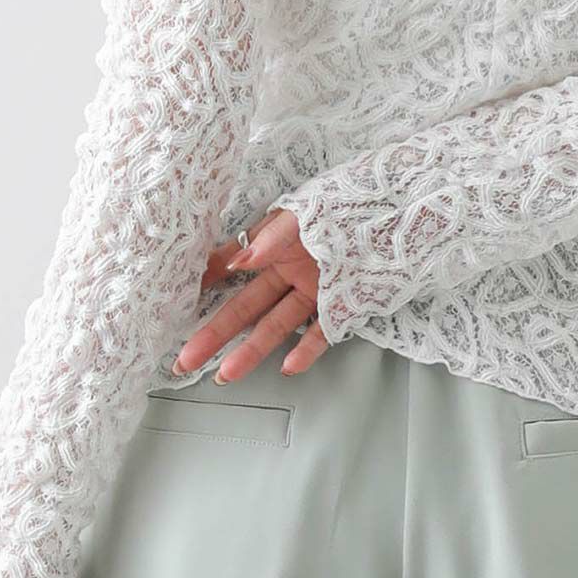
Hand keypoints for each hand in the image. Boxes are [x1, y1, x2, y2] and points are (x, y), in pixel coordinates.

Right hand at [175, 206, 331, 381]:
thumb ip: (270, 239)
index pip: (230, 266)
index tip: (177, 305)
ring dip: (251, 350)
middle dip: (214, 333)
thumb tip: (237, 262)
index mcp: (276, 243)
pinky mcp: (343, 304)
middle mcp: (290, 269)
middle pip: (246, 306)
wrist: (401, 208)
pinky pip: (322, 332)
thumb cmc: (348, 201)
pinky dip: (307, 351)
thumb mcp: (304, 213)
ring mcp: (314, 289)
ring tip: (224, 375)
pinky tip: (289, 368)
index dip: (205, 285)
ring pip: (276, 325)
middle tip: (186, 358)